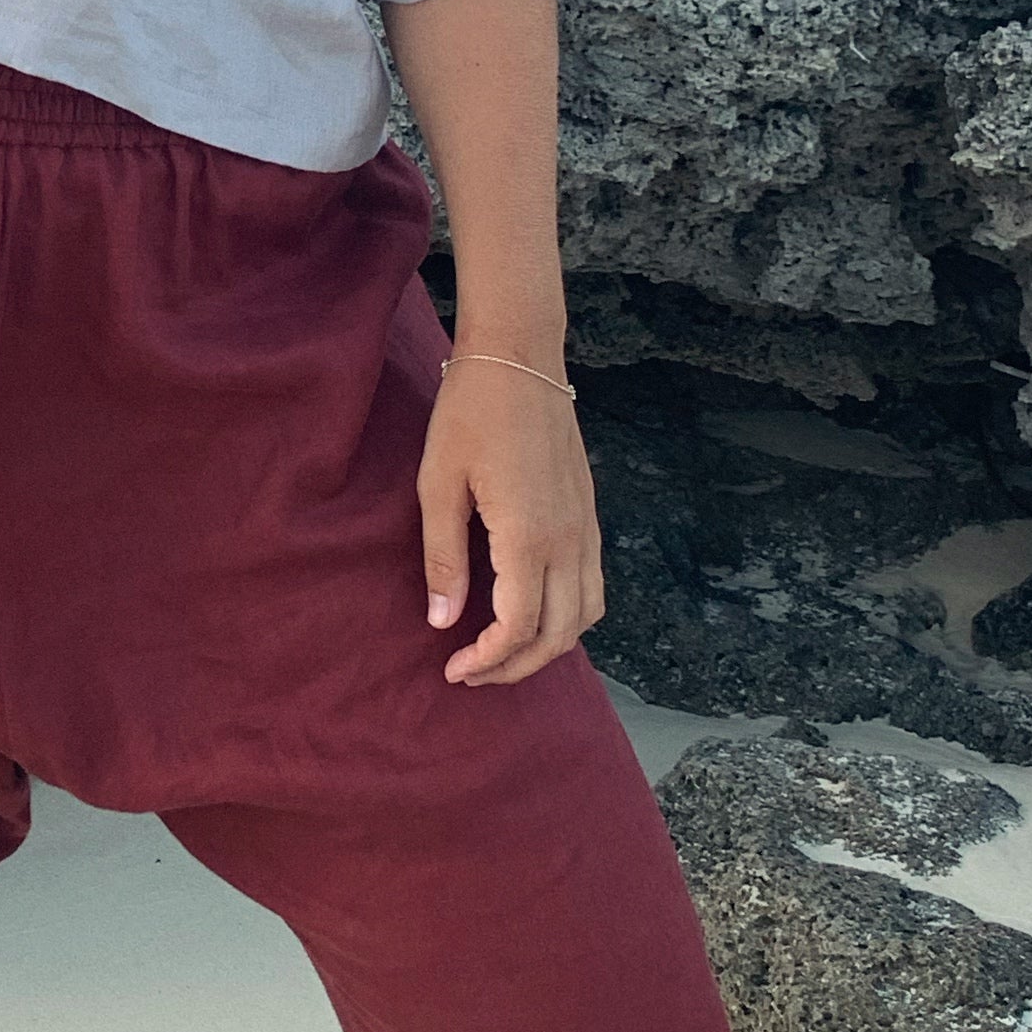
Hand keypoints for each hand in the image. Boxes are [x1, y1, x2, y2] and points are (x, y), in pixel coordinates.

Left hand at [421, 351, 604, 687]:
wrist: (519, 359)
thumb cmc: (469, 415)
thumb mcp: (438, 484)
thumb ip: (443, 558)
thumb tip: (442, 622)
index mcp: (529, 537)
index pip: (520, 627)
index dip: (488, 661)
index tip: (453, 670)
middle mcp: (568, 540)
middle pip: (560, 635)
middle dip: (517, 666)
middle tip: (472, 672)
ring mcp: (586, 528)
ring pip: (587, 615)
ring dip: (549, 645)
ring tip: (502, 650)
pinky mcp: (589, 514)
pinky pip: (593, 585)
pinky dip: (569, 615)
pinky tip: (532, 610)